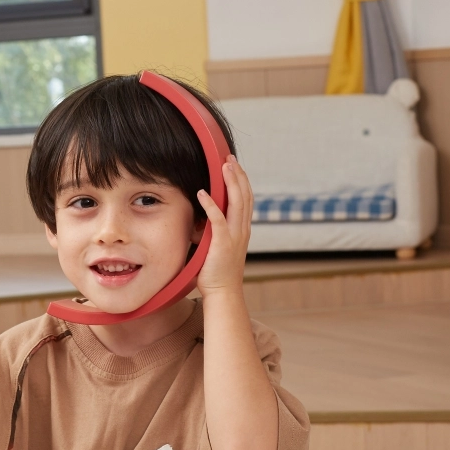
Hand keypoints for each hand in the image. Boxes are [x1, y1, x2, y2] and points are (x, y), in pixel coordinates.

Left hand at [195, 155, 252, 296]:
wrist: (223, 291)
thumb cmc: (217, 272)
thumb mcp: (219, 246)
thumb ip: (216, 230)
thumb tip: (203, 218)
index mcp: (242, 229)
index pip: (246, 199)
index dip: (241, 180)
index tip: (234, 165)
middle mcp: (242, 229)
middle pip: (244, 195)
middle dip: (237, 174)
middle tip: (229, 158)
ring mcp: (234, 236)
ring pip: (236, 202)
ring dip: (230, 182)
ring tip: (223, 166)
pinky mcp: (222, 243)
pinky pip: (218, 220)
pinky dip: (211, 205)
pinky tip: (203, 193)